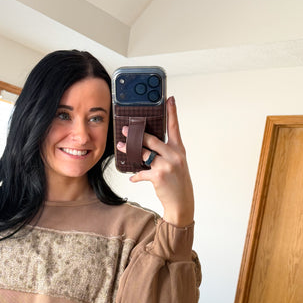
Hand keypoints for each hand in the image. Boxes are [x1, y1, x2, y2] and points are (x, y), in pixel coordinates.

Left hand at [117, 96, 193, 226]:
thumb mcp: (177, 164)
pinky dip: (136, 175)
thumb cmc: (177, 182)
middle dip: (137, 134)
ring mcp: (166, 165)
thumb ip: (165, 153)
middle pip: (152, 139)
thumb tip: (146, 146)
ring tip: (121, 147)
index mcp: (179, 150)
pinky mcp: (158, 176)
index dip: (172, 112)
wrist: (181, 202)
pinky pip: (142, 172)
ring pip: (143, 153)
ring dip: (130, 150)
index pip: (175, 127)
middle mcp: (174, 155)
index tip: (169, 99)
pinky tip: (132, 177)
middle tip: (126, 129)